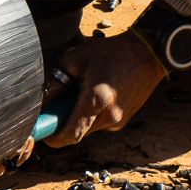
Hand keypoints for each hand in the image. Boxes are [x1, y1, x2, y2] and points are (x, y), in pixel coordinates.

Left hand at [43, 33, 165, 147]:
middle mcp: (109, 117)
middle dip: (65, 121)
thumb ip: (57, 82)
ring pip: (88, 128)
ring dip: (79, 116)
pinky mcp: (124, 120)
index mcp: (96, 101)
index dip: (53, 137)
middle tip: (60, 101)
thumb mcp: (76, 59)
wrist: (148, 53)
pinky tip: (97, 93)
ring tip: (82, 91)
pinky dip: (92, 113)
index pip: (70, 135)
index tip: (42, 131)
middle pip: (77, 132)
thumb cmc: (112, 52)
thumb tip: (44, 101)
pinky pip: (100, 122)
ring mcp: (119, 121)